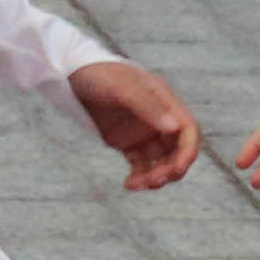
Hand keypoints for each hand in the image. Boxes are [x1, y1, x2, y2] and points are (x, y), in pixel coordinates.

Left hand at [70, 59, 203, 191]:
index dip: (188, 151)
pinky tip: (129, 184)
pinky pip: (141, 166)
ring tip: (135, 184)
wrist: (71, 75)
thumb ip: (148, 106)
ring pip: (161, 162)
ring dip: (155, 177)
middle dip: (171, 169)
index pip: (188, 129)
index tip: (176, 169)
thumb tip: (175, 128)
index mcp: (164, 101)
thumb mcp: (122, 88)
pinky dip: (139, 177)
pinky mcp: (128, 142)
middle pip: (178, 150)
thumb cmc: (98, 74)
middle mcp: (159, 117)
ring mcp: (144, 131)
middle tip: (153, 181)